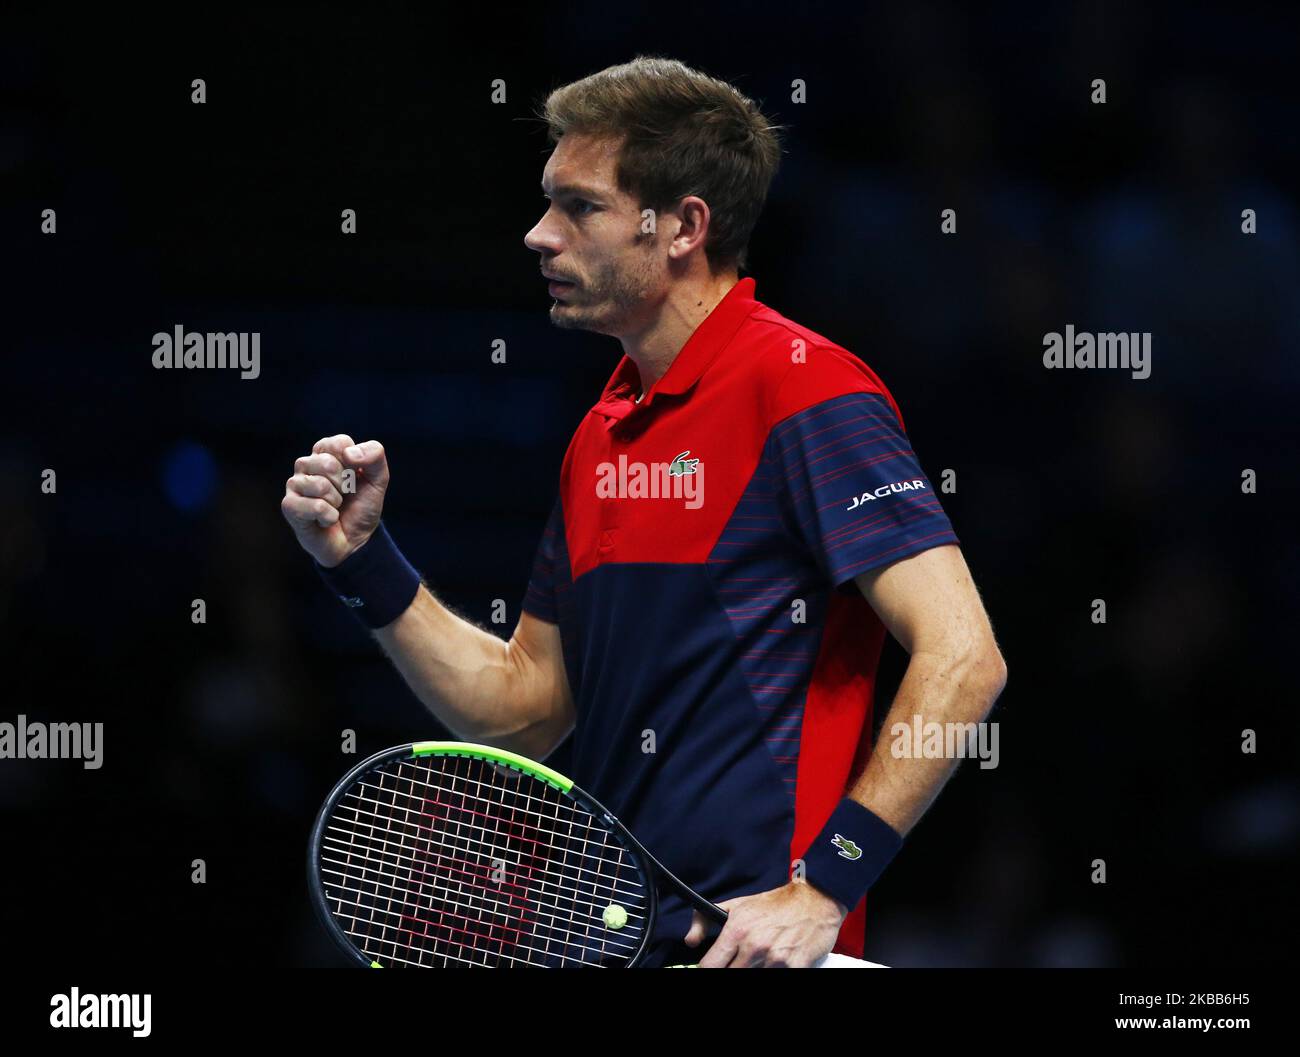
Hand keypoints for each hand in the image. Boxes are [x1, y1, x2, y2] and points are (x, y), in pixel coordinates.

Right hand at [281, 434, 389, 567]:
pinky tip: (326, 520)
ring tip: (334, 507)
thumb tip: (349, 454)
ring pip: (320, 485)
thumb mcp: (378, 479)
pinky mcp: (289, 506)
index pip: (339, 443)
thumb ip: (374, 456)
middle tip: (344, 496)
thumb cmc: (362, 506)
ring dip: (337, 502)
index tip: (356, 477)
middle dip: (345, 485)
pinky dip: (329, 517)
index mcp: (325, 452)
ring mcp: (295, 485)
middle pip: (328, 463)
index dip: (355, 464)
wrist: (356, 540)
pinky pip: (316, 506)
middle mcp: (306, 464)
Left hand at [683, 880, 847, 967]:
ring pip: (753, 978)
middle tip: (743, 961)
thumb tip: (690, 941)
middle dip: (733, 970)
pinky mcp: (795, 967)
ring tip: (760, 960)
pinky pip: (778, 979)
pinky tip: (776, 964)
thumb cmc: (775, 904)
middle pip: (731, 975)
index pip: (710, 966)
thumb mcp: (738, 905)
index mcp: (737, 930)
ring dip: (756, 971)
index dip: (708, 970)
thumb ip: (706, 920)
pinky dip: (775, 972)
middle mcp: (754, 946)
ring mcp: (775, 959)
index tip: (711, 969)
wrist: (815, 901)